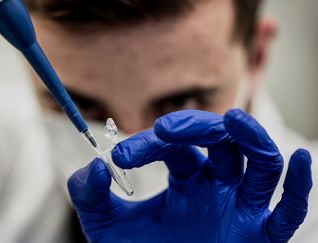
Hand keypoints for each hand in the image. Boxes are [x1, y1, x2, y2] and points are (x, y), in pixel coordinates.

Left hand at [68, 109, 311, 242]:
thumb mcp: (107, 228)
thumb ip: (91, 196)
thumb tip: (96, 166)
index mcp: (185, 180)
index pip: (175, 147)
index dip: (149, 143)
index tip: (120, 157)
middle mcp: (216, 188)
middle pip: (222, 143)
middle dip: (198, 128)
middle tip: (165, 128)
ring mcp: (240, 209)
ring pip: (261, 163)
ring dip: (252, 138)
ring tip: (233, 119)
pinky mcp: (261, 237)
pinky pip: (288, 209)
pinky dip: (299, 185)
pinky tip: (299, 158)